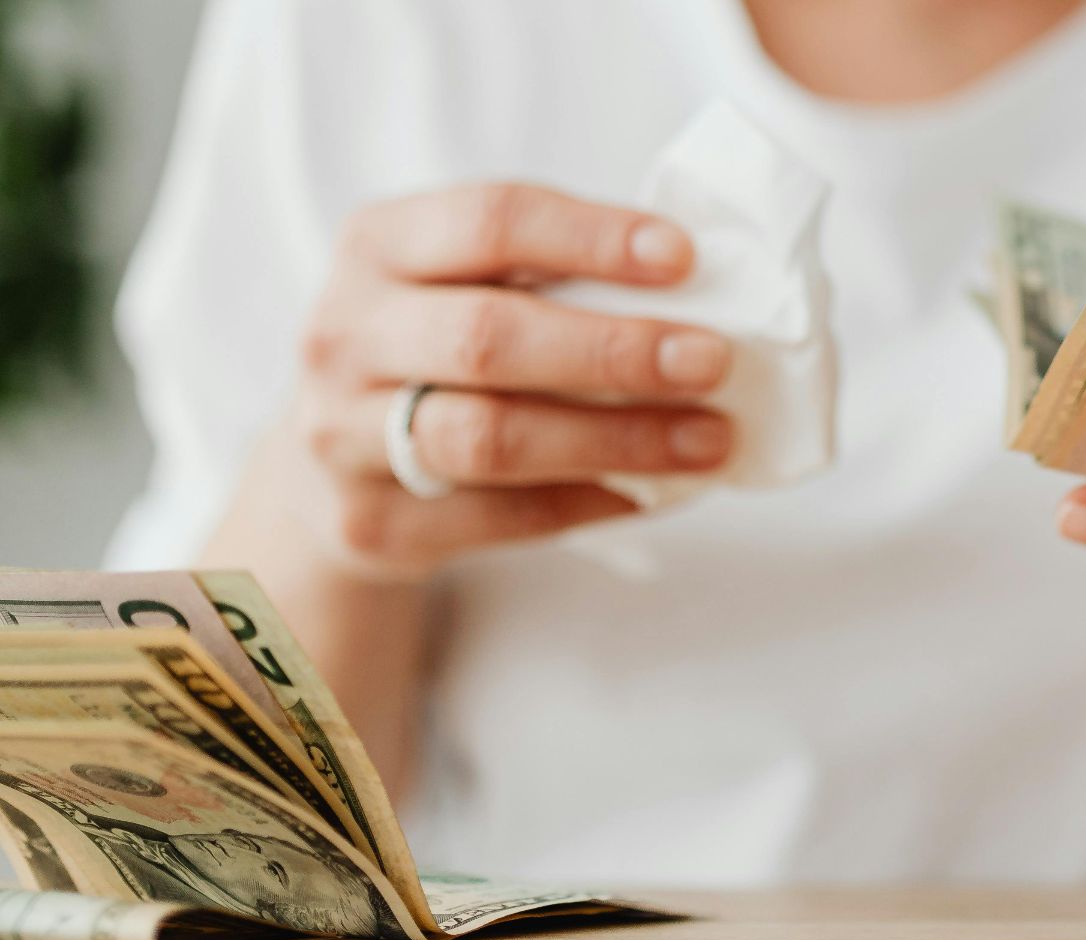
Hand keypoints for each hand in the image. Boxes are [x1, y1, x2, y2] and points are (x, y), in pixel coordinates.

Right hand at [238, 182, 735, 580]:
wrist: (325, 473)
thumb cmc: (432, 353)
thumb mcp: (460, 285)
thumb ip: (553, 277)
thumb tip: (711, 293)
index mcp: (379, 244)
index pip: (492, 222)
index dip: (593, 238)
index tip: (684, 257)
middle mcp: (346, 333)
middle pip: (489, 338)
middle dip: (615, 350)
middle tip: (712, 361)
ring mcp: (343, 434)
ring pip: (491, 438)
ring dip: (617, 439)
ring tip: (709, 439)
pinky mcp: (369, 523)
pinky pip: (499, 518)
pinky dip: (589, 502)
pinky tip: (653, 492)